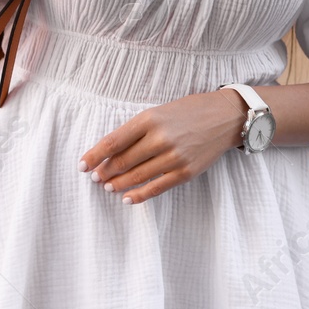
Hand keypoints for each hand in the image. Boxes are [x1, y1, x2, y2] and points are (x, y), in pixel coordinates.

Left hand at [80, 89, 249, 204]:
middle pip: (122, 161)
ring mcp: (174, 157)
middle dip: (104, 172)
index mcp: (150, 119)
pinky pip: (156, 188)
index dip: (94, 156)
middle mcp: (160, 138)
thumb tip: (111, 152)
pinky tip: (127, 198)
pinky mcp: (185, 172)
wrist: (226, 117)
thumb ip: (137, 129)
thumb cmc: (190, 111)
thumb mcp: (160, 111)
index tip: (82, 165)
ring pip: (136, 177)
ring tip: (108, 187)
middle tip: (95, 177)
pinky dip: (138, 196)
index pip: (113, 141)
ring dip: (117, 184)